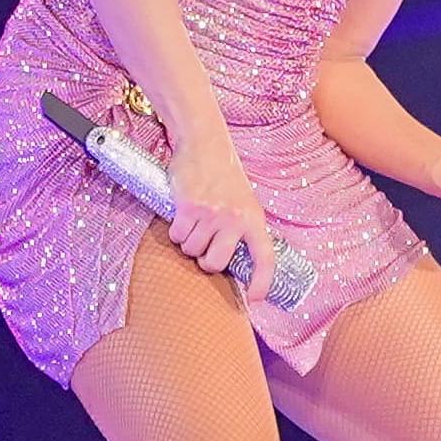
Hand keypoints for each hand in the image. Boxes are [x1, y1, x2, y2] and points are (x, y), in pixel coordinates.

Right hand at [164, 130, 273, 301]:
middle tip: (203, 249)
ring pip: (192, 250)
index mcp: (254, 219)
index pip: (265, 258)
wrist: (204, 143)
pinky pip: (177, 235)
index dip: (262, 282)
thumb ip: (242, 229)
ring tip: (193, 222)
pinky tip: (182, 214)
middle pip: (215, 264)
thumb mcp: (244, 202)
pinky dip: (175, 230)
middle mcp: (235, 219)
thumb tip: (232, 263)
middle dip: (205, 261)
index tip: (254, 298)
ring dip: (187, 242)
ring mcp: (212, 214)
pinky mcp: (189, 207)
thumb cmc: (223, 176)